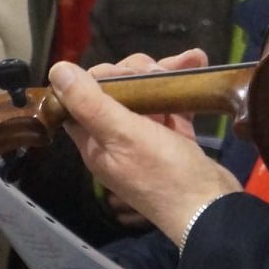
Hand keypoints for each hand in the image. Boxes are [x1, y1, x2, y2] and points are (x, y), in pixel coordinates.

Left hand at [51, 50, 241, 241]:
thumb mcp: (123, 135)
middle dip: (138, 72)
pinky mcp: (173, 137)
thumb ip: (89, 102)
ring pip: (146, 93)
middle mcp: (117, 139)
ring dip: (165, 73)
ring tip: (190, 61)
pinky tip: (198, 66)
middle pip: (117, 91)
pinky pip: (172, 103)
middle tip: (158, 72)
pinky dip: (183, 86)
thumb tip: (57, 70)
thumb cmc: (164, 174)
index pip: (81, 100)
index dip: (97, 78)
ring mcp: (147, 138)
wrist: (211, 207)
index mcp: (96, 142)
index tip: (121, 72)